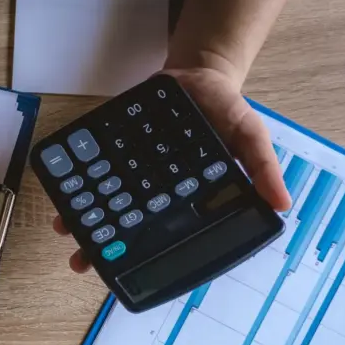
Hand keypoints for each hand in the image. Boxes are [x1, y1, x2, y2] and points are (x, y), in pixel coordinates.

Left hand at [53, 66, 292, 272]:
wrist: (198, 73)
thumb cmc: (225, 111)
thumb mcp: (250, 135)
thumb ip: (262, 167)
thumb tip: (281, 204)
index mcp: (183, 201)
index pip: (161, 236)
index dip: (142, 256)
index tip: (122, 272)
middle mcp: (152, 193)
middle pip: (123, 227)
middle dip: (100, 247)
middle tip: (82, 260)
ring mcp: (129, 173)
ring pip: (101, 203)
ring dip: (81, 219)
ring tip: (64, 227)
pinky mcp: (113, 150)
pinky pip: (92, 169)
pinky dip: (76, 181)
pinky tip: (63, 188)